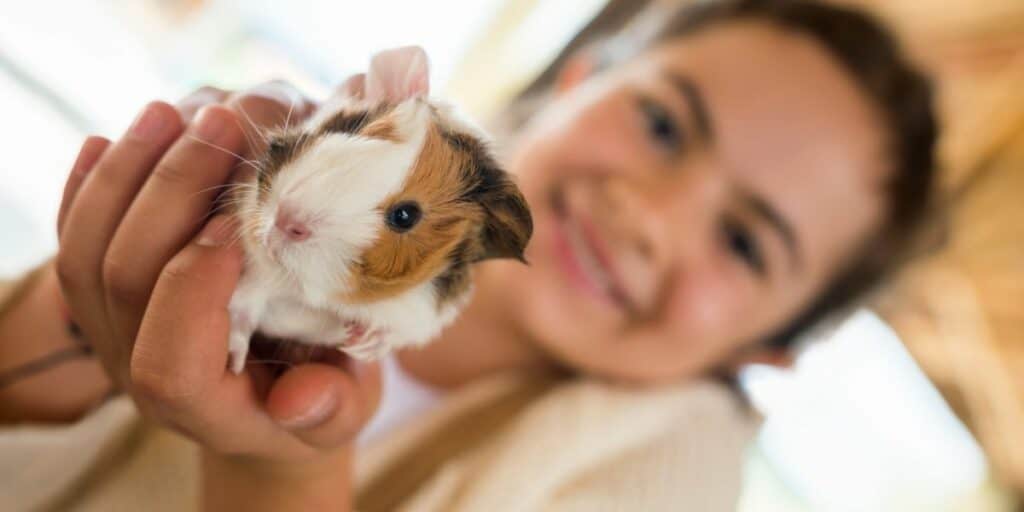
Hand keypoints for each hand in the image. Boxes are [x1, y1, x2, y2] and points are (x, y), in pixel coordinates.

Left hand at [55, 82, 380, 465]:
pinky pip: (75, 235)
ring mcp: (113, 327)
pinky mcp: (104, 291)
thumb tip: (296, 401)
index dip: (194, 288)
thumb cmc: (325, 391)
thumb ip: (328, 410)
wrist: (280, 388)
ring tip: (173, 112)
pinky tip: (116, 136)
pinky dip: (90, 182)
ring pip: (86, 249)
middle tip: (222, 125)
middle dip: (169, 193)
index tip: (242, 221)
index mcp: (206, 406)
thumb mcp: (347, 411)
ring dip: (127, 172)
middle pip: (124, 279)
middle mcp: (142, 369)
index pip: (169, 362)